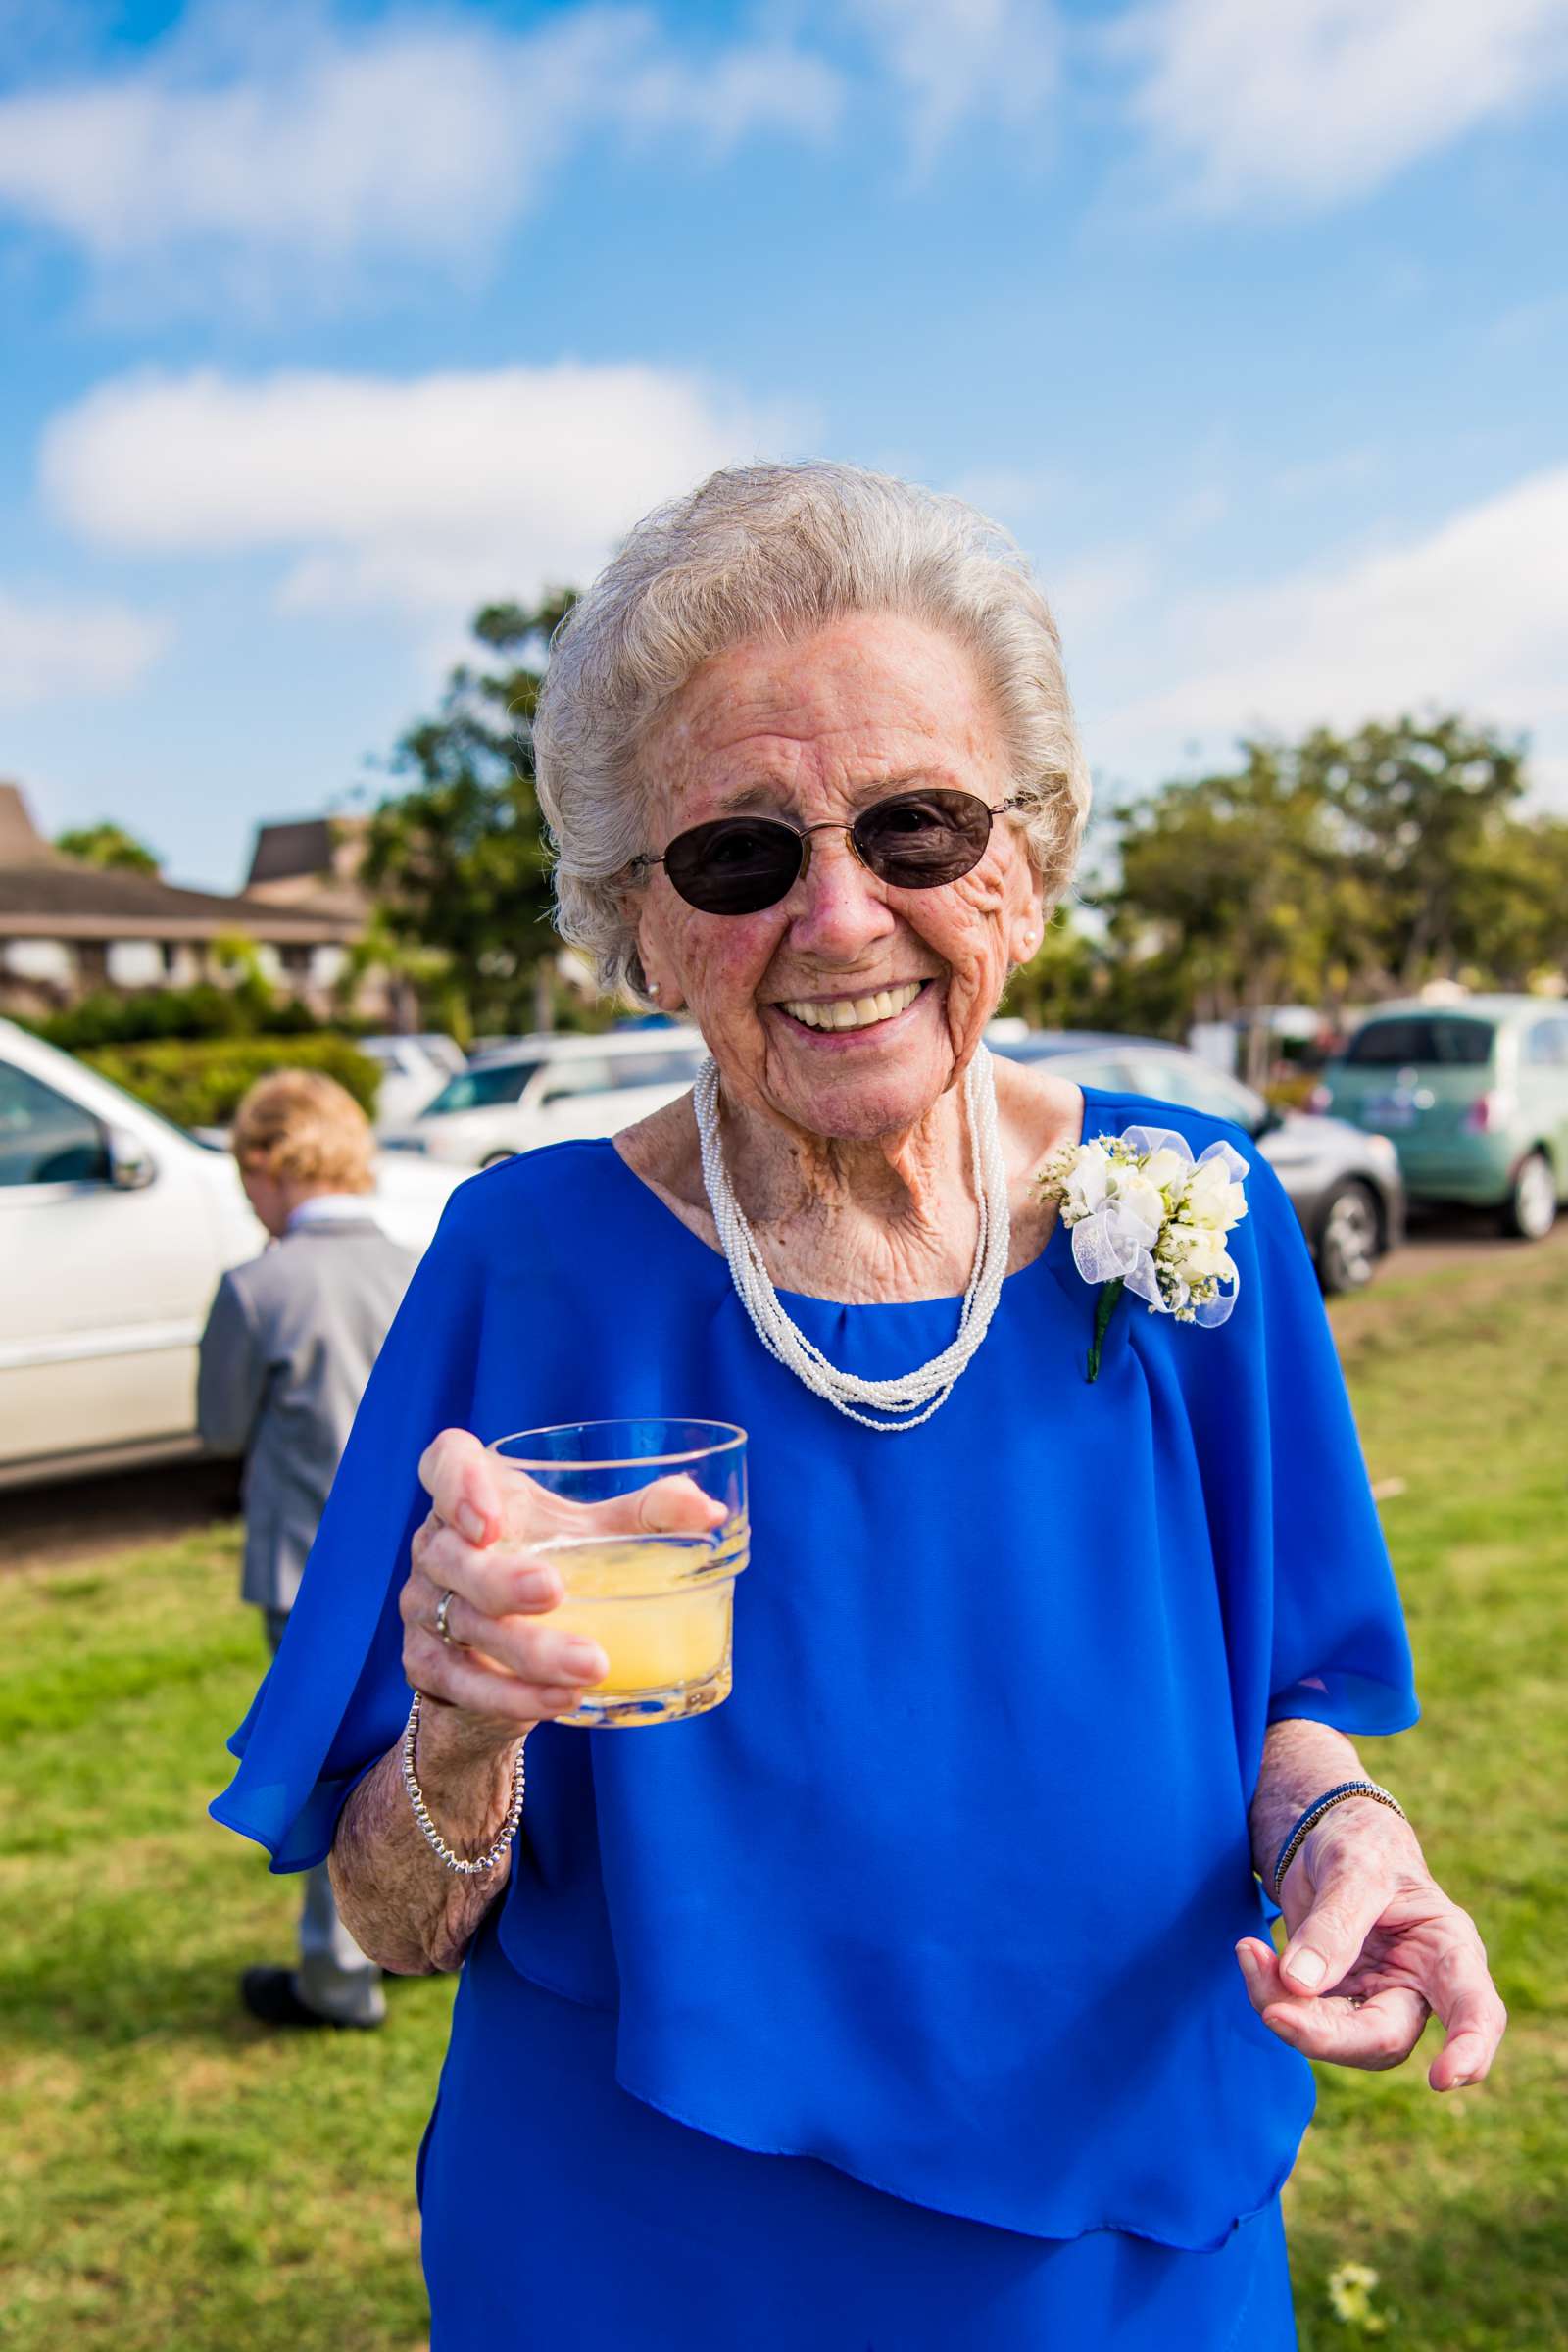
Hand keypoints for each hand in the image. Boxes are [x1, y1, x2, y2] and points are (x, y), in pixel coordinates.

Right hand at [399, 1426, 725, 1747]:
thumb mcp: (595, 1534)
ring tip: (590, 1667)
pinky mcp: (425, 1661)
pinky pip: (461, 1681)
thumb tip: (708, 1512)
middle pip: (453, 1555)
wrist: (504, 1654)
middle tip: (554, 1592)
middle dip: (502, 1579)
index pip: (444, 1463)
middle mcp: (437, 1544)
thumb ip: (646, 1514)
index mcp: (475, 1494)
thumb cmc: (552, 1564)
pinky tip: (559, 1700)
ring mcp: (424, 1604)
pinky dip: (511, 1694)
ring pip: (464, 1625)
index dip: (458, 1483)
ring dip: (526, 1649)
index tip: (490, 1517)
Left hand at [1235, 1796, 1506, 2091]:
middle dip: (1326, 2036)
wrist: (1330, 1836)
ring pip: (1339, 2038)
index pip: (1475, 2010)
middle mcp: (1423, 1985)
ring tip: (1251, 1953)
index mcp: (1448, 1947)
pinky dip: (1271, 1994)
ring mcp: (1380, 1998)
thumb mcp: (1351, 1867)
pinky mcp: (1341, 2002)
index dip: (1469, 2050)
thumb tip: (1301, 1986)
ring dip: (1287, 2011)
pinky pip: (1306, 2019)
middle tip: (1273, 2012)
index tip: (1442, 2081)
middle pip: (1386, 2038)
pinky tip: (1251, 1954)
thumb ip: (1333, 1925)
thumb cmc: (1361, 1844)